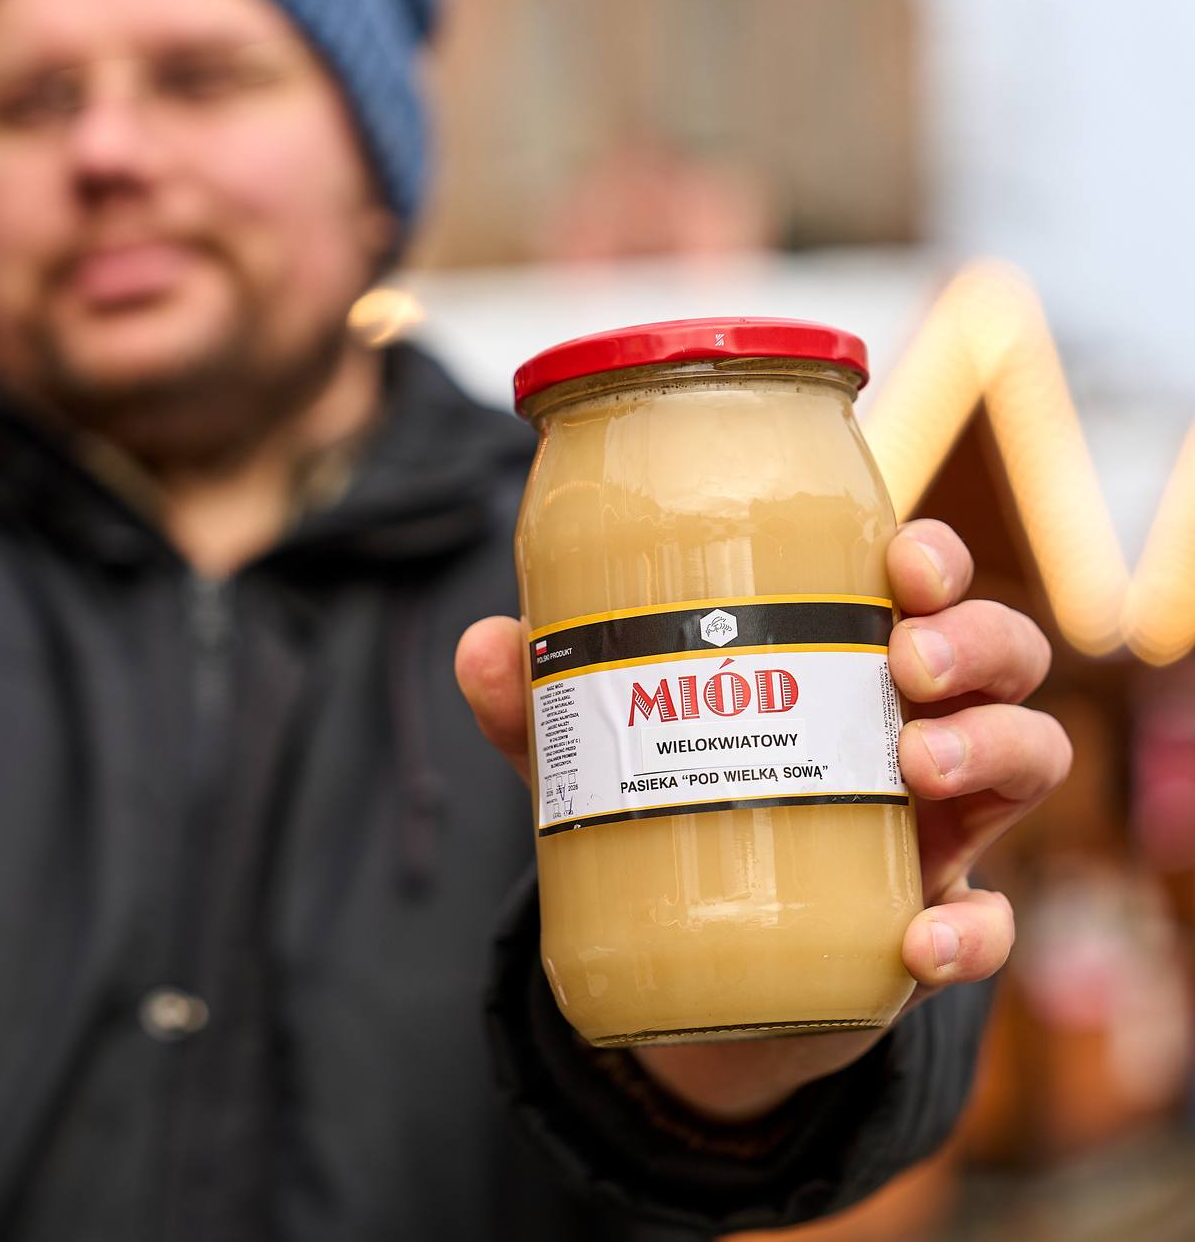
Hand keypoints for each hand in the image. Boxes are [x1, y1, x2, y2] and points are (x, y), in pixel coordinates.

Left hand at [454, 519, 1067, 1120]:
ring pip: (1028, 758)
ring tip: (918, 765)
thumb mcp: (596, 752)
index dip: (931, 558)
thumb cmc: (669, 806)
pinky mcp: (933, 923)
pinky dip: (970, 933)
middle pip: (998, 654)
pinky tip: (920, 942)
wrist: (698, 958)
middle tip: (905, 663)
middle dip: (974, 641)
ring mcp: (941, 825)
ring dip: (992, 749)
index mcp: (844, 659)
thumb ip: (539, 705)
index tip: (901, 560)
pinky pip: (989, 925)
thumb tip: (487, 646)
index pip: (919, 583)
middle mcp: (912, 725)